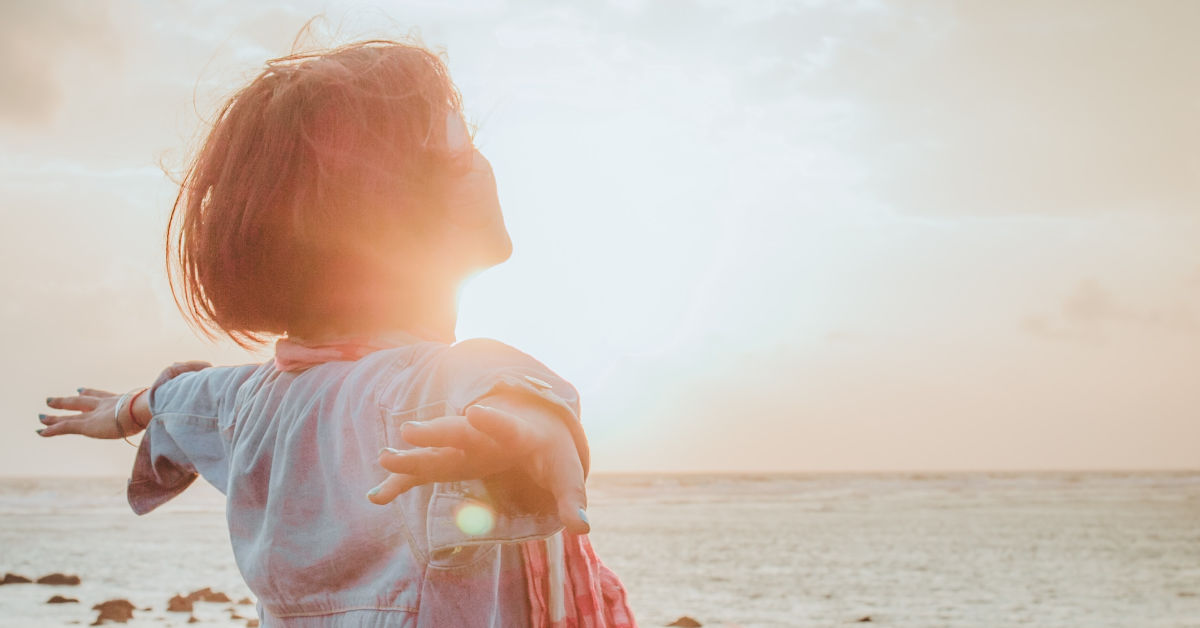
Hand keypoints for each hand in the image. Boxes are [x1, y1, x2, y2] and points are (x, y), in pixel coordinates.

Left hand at [39, 361, 210, 438]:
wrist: (157, 406)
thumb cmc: (172, 400)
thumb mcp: (183, 389)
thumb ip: (191, 378)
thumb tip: (209, 367)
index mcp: (126, 399)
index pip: (108, 395)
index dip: (94, 392)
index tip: (82, 388)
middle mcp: (109, 403)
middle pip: (87, 400)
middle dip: (72, 399)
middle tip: (60, 397)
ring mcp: (99, 413)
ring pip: (72, 412)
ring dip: (56, 413)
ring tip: (40, 416)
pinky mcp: (90, 424)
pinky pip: (66, 427)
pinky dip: (53, 429)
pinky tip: (40, 431)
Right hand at [371, 402, 589, 533]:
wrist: (535, 424)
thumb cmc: (552, 451)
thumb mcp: (566, 473)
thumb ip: (572, 500)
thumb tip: (581, 528)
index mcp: (518, 434)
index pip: (505, 426)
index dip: (493, 421)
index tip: (476, 412)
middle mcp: (485, 436)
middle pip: (459, 433)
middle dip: (436, 432)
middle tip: (408, 431)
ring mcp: (465, 447)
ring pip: (436, 450)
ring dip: (411, 456)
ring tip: (384, 458)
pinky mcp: (453, 462)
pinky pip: (425, 472)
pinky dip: (403, 482)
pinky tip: (378, 496)